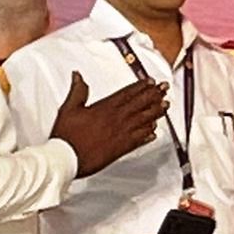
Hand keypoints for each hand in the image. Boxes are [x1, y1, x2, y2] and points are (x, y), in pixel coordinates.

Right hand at [50, 72, 168, 176]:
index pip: (127, 93)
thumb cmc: (67, 135)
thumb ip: (77, 91)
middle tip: (165, 88)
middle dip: (154, 94)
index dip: (141, 86)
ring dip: (157, 111)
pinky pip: (140, 139)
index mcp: (104, 108)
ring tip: (166, 105)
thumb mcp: (69, 108)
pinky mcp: (122, 148)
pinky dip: (148, 133)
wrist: (67, 157)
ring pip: (144, 119)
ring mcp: (122, 133)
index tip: (150, 81)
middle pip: (140, 103)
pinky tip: (155, 131)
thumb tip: (78, 76)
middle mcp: (117, 119)